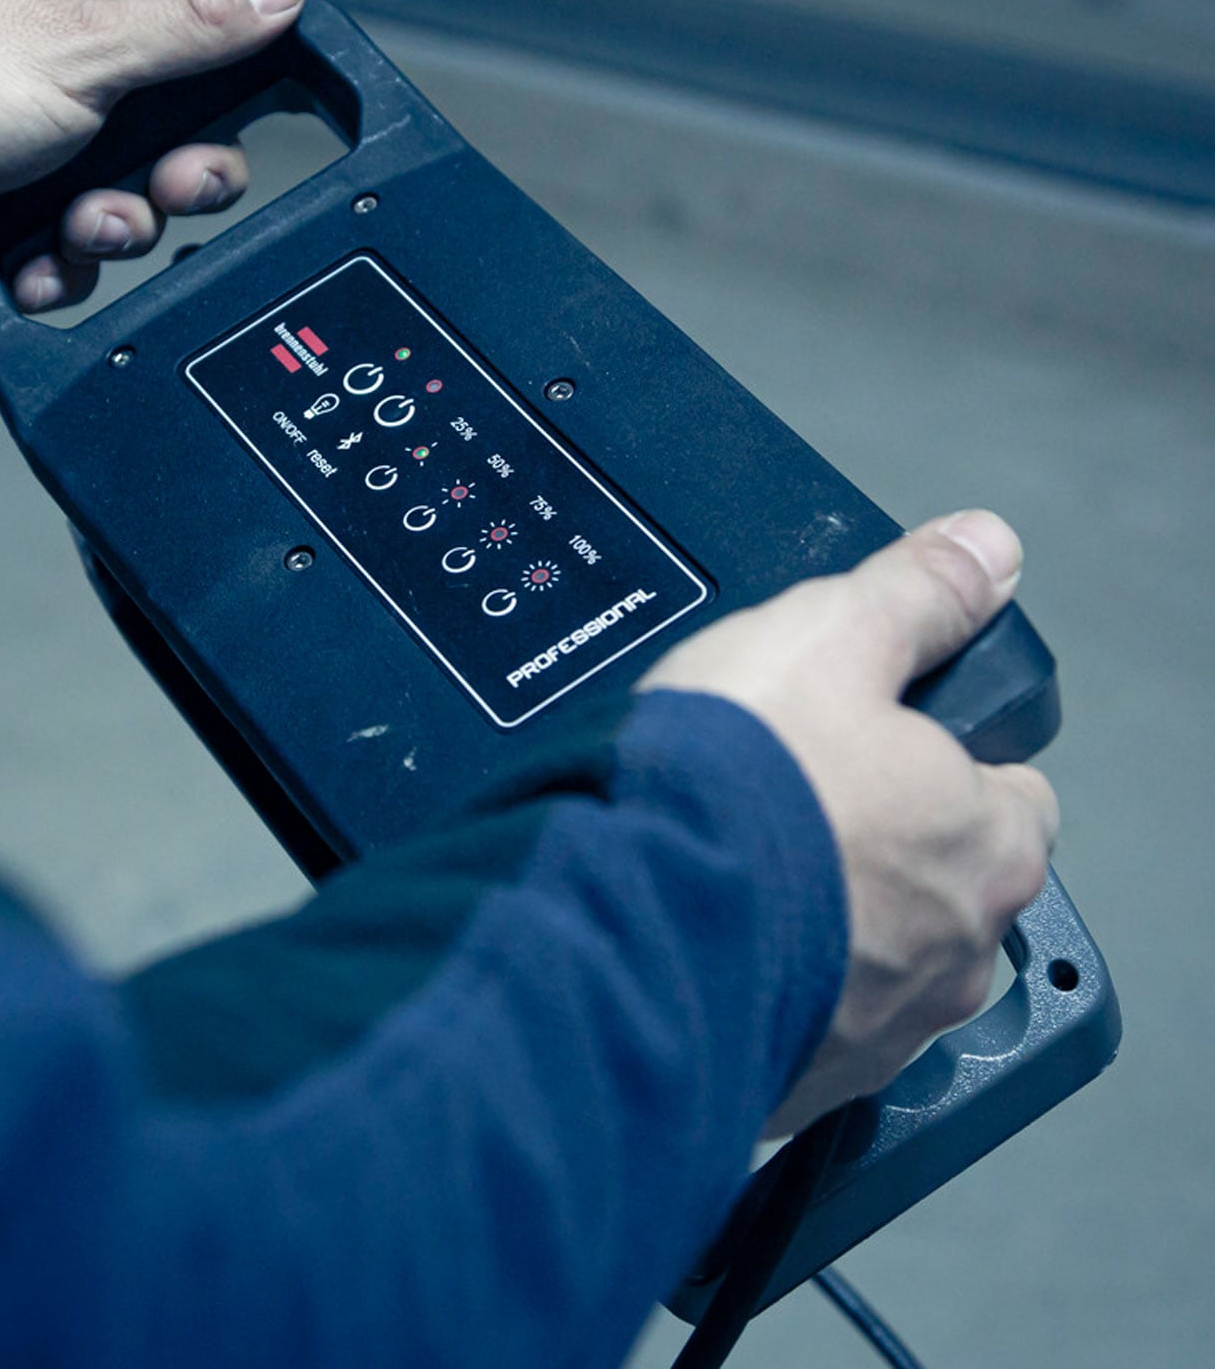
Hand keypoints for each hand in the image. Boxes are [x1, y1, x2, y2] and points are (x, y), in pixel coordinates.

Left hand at [0, 0, 305, 309]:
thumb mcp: (83, 47)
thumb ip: (190, 27)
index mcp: (98, 6)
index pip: (211, 35)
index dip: (238, 89)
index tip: (231, 128)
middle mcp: (80, 76)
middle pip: (183, 142)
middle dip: (175, 184)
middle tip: (161, 190)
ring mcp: (50, 150)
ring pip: (133, 210)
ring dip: (114, 233)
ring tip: (73, 229)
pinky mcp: (18, 214)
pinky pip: (74, 256)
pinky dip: (62, 270)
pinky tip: (37, 264)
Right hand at [638, 511, 1056, 1135]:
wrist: (624, 913)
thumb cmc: (740, 779)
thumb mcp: (827, 634)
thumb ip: (915, 594)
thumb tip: (986, 551)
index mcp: (984, 841)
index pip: (1009, 793)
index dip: (938, 757)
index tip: (869, 742)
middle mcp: (954, 951)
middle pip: (937, 883)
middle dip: (873, 846)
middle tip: (782, 798)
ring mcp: (877, 1029)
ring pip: (868, 962)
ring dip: (817, 924)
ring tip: (729, 867)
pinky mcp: (797, 1082)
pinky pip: (794, 1024)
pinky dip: (759, 983)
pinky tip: (703, 934)